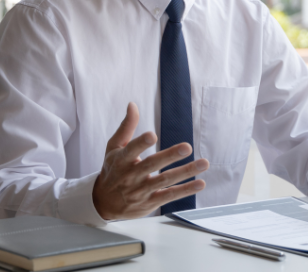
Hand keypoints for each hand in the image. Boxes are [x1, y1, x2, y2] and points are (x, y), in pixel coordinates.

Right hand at [92, 102, 209, 219]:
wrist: (104, 203)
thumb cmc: (112, 170)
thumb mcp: (113, 148)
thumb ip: (126, 127)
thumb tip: (133, 104)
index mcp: (121, 160)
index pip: (131, 150)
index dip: (141, 143)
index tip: (152, 135)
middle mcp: (131, 175)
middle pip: (152, 165)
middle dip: (170, 156)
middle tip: (187, 147)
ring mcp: (142, 190)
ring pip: (165, 180)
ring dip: (186, 172)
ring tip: (204, 163)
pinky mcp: (151, 202)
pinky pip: (170, 195)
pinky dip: (185, 190)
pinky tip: (200, 183)